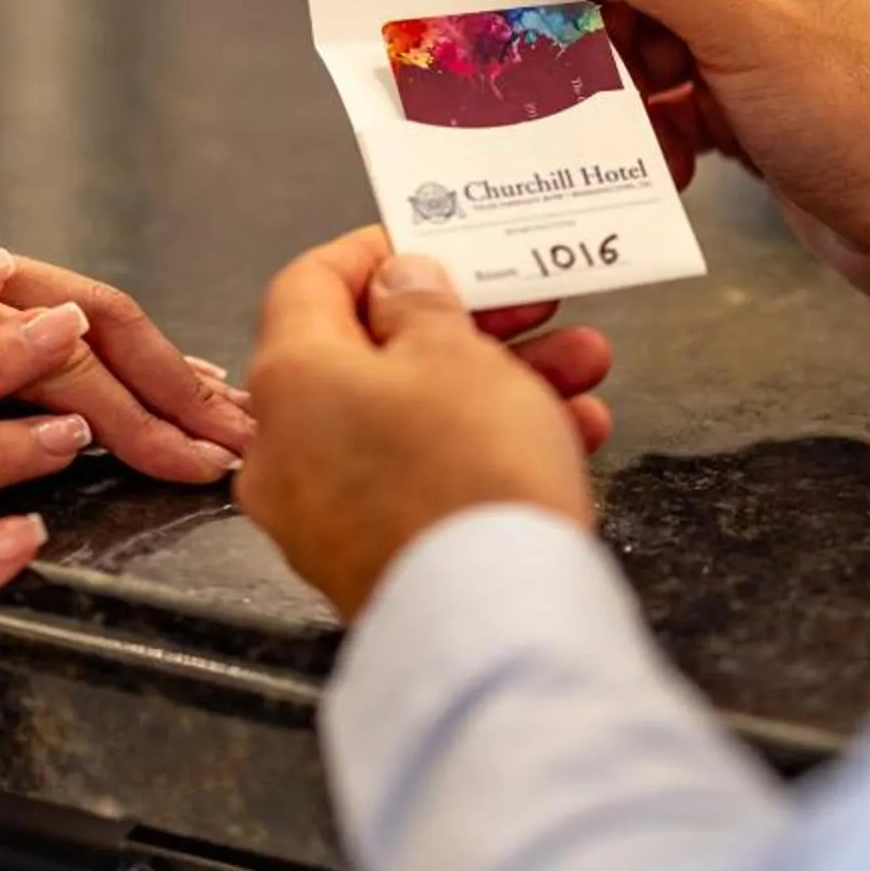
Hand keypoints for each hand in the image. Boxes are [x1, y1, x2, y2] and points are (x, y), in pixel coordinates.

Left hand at [235, 229, 611, 621]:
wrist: (491, 627)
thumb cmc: (468, 469)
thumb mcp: (457, 355)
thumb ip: (422, 304)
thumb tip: (398, 284)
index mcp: (288, 379)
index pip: (311, 283)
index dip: (374, 254)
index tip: (434, 243)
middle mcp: (285, 448)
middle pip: (375, 358)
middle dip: (471, 326)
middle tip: (537, 306)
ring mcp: (321, 515)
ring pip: (410, 422)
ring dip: (498, 387)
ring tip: (584, 369)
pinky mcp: (366, 563)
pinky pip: (420, 483)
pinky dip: (482, 452)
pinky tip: (572, 437)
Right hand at [528, 0, 869, 310]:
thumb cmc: (856, 110)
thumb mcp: (739, 26)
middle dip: (604, 44)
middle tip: (590, 83)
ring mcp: (742, 48)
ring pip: (639, 57)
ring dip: (630, 100)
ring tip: (648, 132)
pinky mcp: (737, 108)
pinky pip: (665, 111)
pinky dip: (658, 138)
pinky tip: (674, 164)